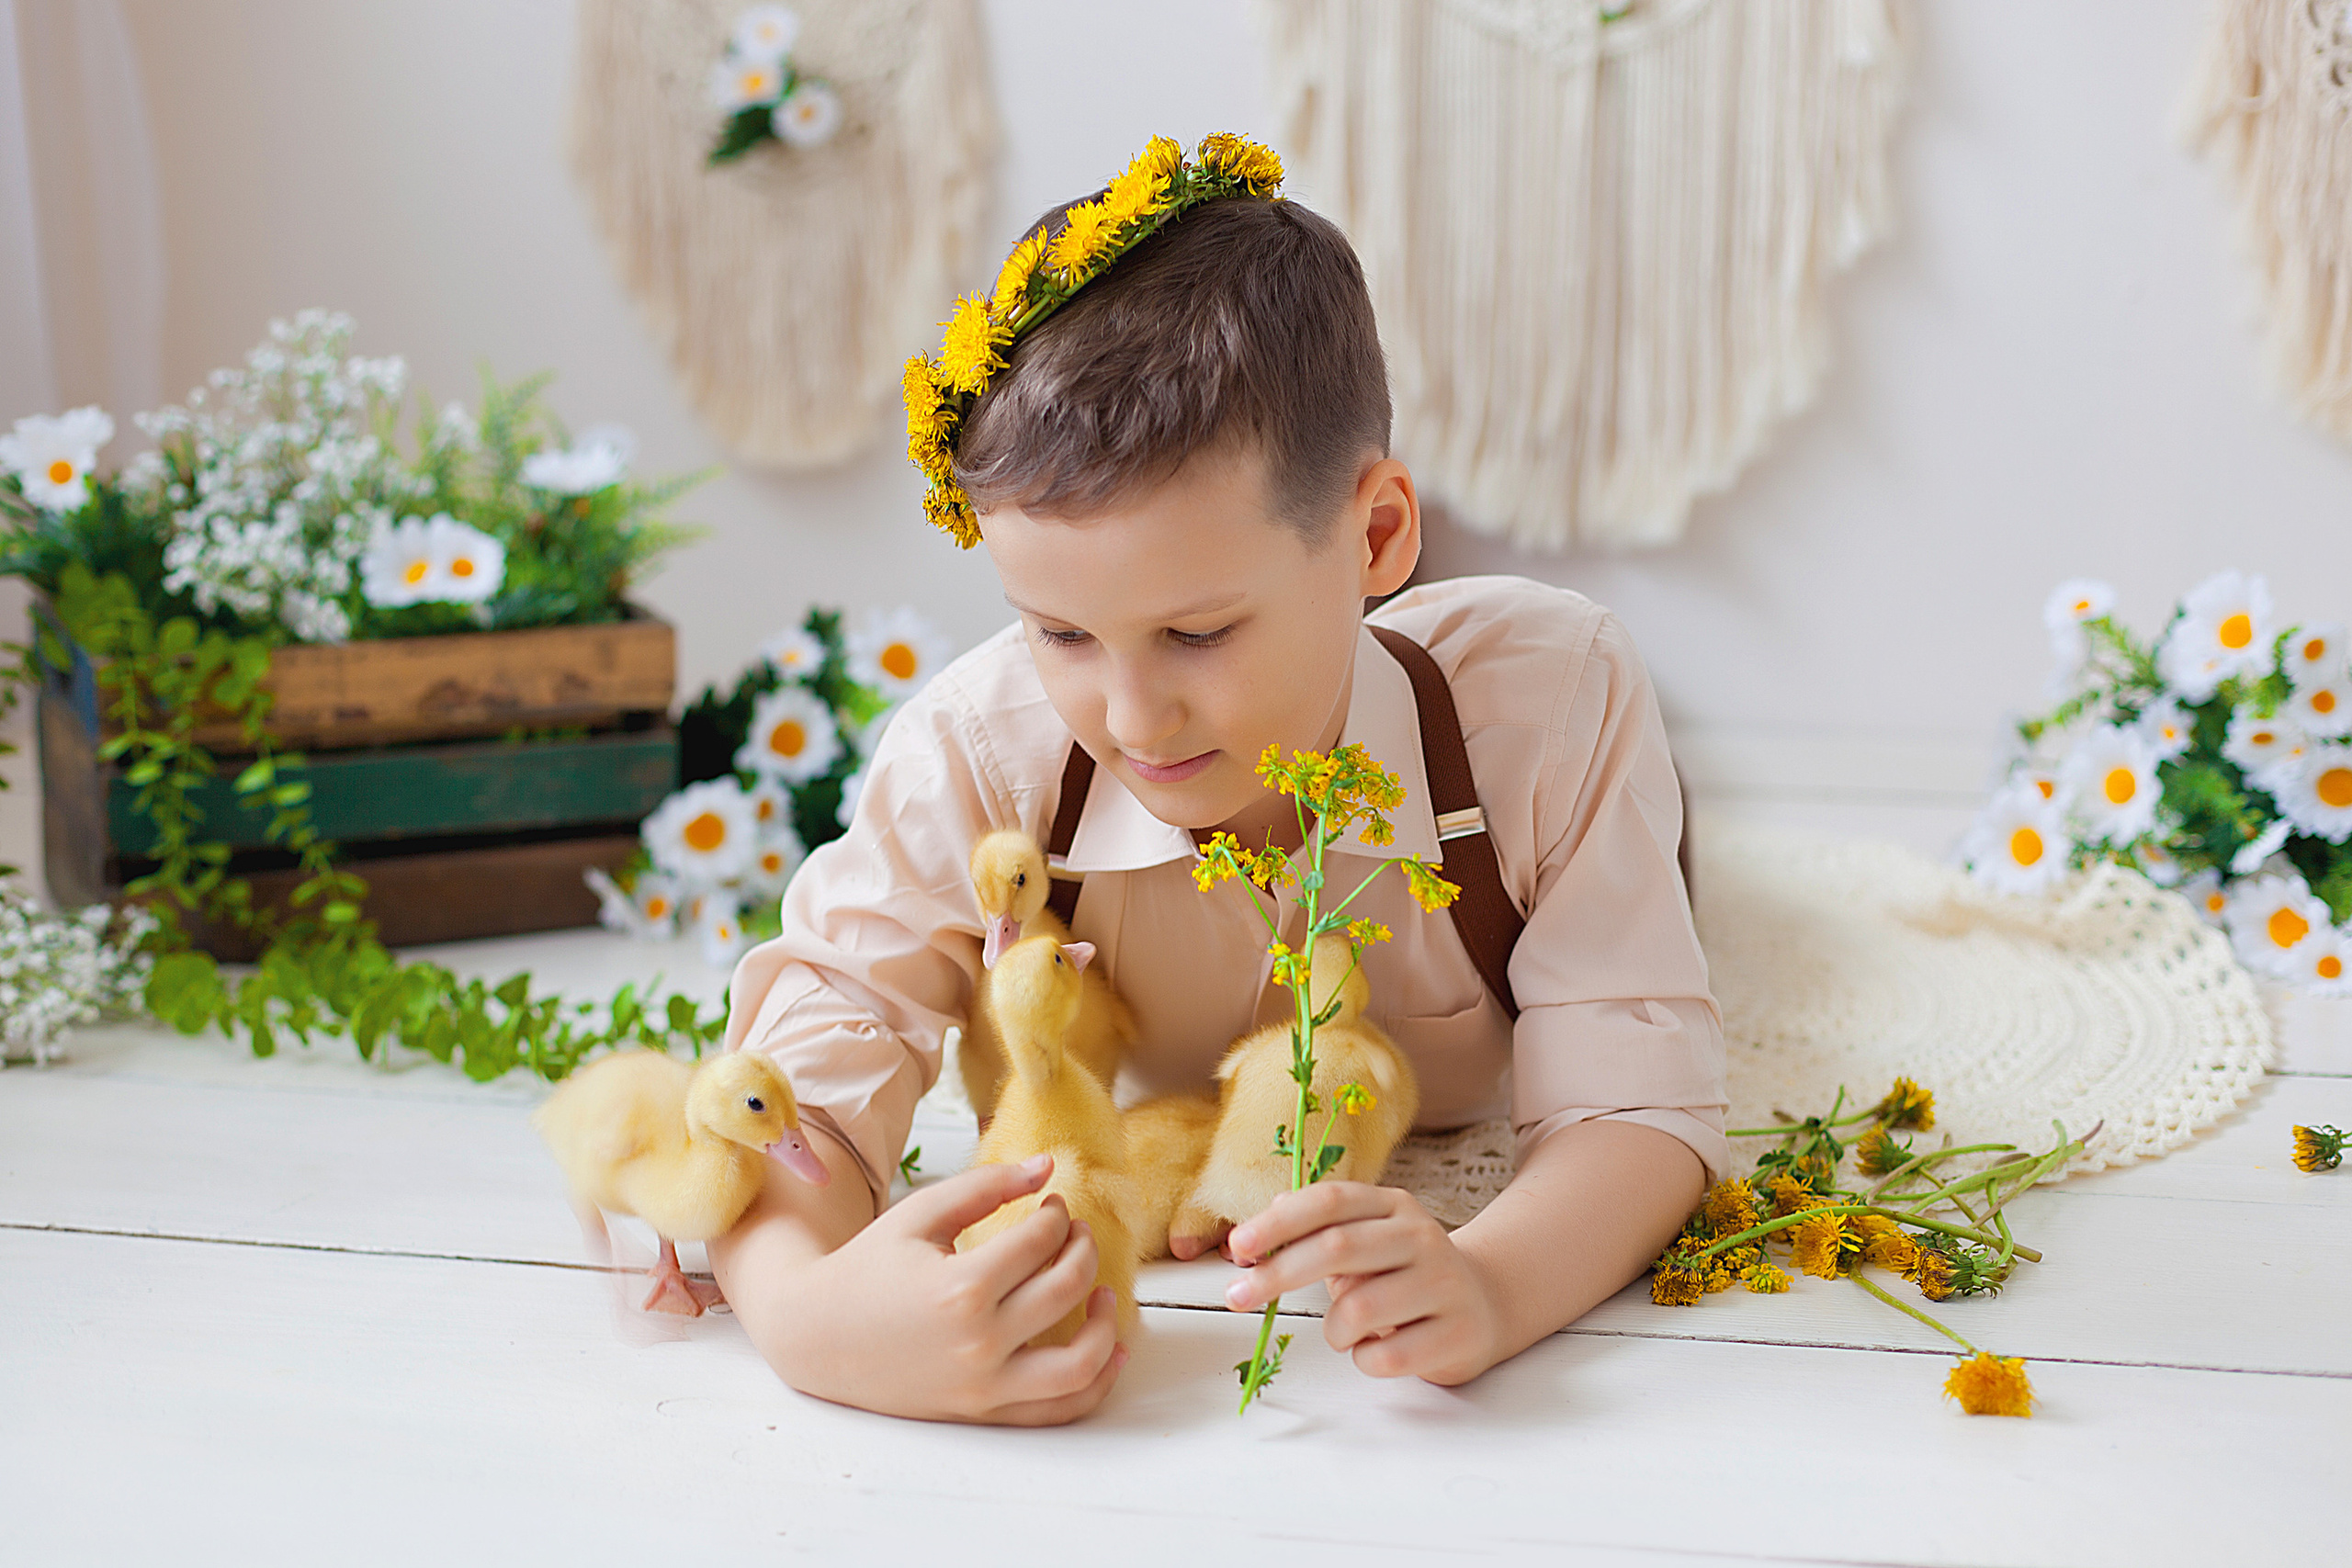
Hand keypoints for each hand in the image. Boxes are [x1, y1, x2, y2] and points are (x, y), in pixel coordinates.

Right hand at [725, 1150, 1126, 1424]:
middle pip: (1066, 1290)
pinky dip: (1095, 1383)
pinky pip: (1058, 1410)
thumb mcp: (919, 1215)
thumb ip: (986, 1185)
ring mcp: (983, 1386)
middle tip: (1076, 1235)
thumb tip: (1048, 1166)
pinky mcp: (983, 1411)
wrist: (817, 1336)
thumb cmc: (868, 1268)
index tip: (1051, 1206)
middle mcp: (977, 1342)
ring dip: (1106, 1325)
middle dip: (1083, 1251)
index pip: (1040, 1242)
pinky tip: (1110, 1350)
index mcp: (960, 1287)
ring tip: (1105, 1295)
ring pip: (1078, 1364)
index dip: (1056, 1216)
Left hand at [1221, 1181, 1504, 1386]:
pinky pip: (1385, 1357)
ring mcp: (1443, 1284)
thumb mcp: (1365, 1239)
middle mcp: (1421, 1236)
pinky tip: (1375, 1349)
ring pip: (1357, 1310)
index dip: (1278, 1222)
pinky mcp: (1456, 1333)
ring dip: (1333, 1330)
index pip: (1329, 1201)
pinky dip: (1363, 1359)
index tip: (1237, 1247)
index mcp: (1393, 1205)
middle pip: (1337, 1248)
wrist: (1485, 1303)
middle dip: (1277, 1274)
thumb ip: (1315, 1231)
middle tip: (1237, 1296)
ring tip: (1344, 1332)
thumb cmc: (1404, 1272)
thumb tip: (1253, 1232)